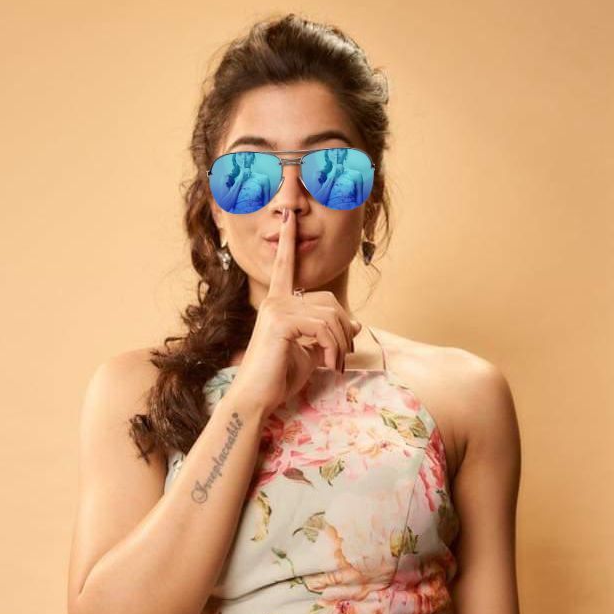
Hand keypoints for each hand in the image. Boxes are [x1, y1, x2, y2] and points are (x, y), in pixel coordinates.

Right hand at [229, 209, 361, 417]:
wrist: (257, 397)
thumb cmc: (279, 376)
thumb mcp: (310, 352)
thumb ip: (328, 334)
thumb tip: (355, 323)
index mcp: (278, 303)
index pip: (285, 267)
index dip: (288, 242)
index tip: (288, 216)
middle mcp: (275, 300)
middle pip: (329, 300)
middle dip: (344, 330)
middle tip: (343, 357)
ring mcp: (276, 308)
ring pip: (330, 316)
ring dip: (341, 344)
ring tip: (335, 365)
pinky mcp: (280, 321)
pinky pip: (323, 327)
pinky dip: (333, 349)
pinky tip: (328, 365)